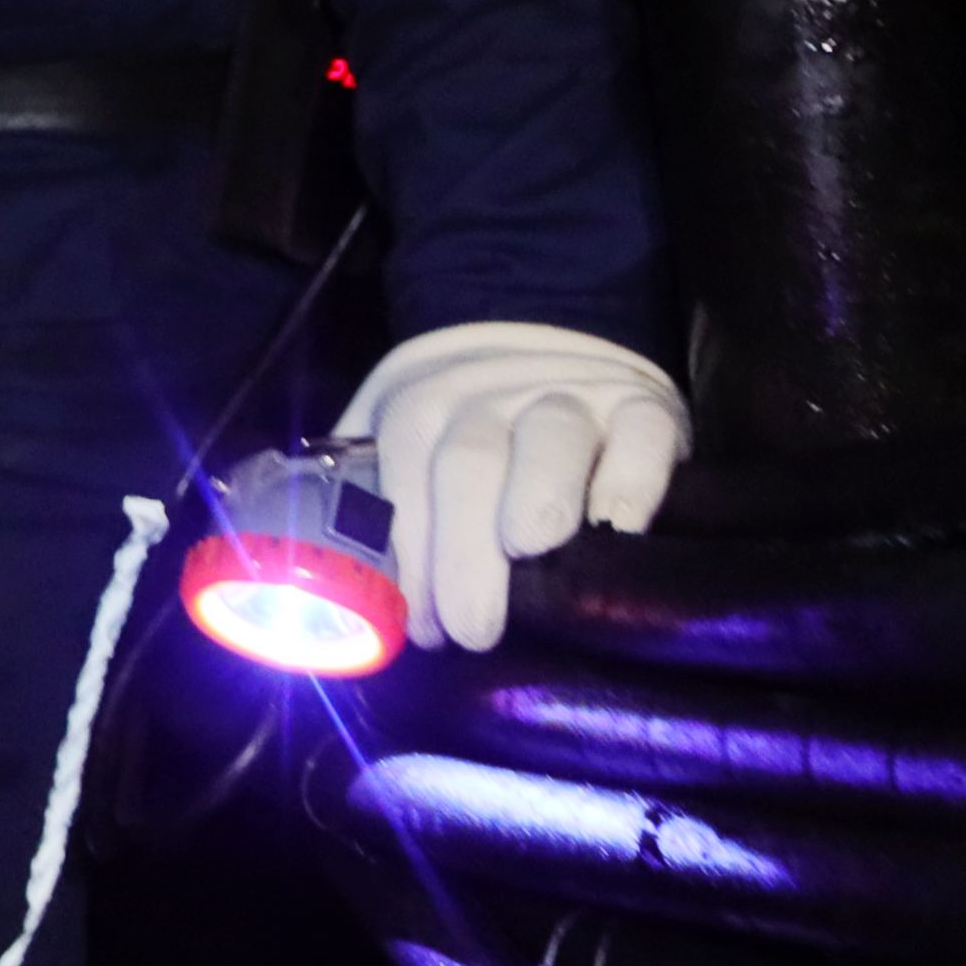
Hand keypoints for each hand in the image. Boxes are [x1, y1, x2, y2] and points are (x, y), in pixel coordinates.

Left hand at [337, 319, 686, 652]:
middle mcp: (493, 394)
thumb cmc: (463, 420)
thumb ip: (356, 494)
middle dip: (465, 550)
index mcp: (423, 405)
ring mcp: (573, 395)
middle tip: (473, 629)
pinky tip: (617, 528)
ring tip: (528, 554)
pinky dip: (630, 480)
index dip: (411, 551)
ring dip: (537, 498)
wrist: (553, 336)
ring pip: (551, 437)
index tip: (423, 628)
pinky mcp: (647, 407)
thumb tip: (318, 585)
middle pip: (470, 462)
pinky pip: (641, 436)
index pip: (404, 471)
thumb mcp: (392, 435)